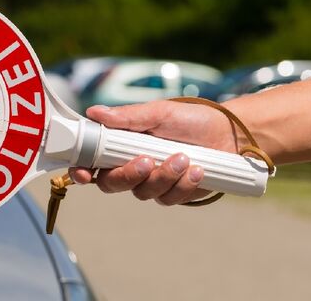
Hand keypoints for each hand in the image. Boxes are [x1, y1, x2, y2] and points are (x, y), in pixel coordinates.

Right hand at [69, 100, 237, 204]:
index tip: (84, 173)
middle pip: (111, 184)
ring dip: (164, 176)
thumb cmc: (191, 119)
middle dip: (128, 175)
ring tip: (184, 157)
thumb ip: (127, 117)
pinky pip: (168, 198)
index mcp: (120, 145)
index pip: (91, 162)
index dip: (82, 171)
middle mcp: (130, 166)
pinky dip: (182, 184)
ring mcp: (151, 182)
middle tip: (147, 161)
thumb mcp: (158, 112)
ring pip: (142, 192)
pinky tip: (197, 169)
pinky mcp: (172, 193)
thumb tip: (94, 112)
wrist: (228, 134)